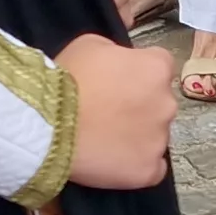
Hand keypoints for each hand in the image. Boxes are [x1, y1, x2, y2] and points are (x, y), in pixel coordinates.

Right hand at [56, 33, 176, 189]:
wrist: (48, 125)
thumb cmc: (67, 79)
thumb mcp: (89, 44)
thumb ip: (117, 47)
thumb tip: (126, 42)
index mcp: (155, 69)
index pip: (160, 65)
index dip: (137, 72)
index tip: (118, 80)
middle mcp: (166, 103)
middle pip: (159, 102)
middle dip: (140, 104)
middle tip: (108, 110)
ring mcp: (160, 140)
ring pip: (155, 135)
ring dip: (138, 134)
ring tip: (105, 137)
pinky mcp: (149, 171)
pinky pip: (152, 168)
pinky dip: (137, 163)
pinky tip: (114, 159)